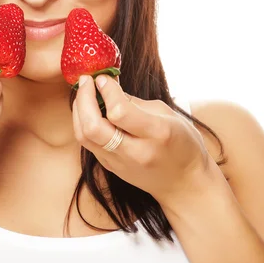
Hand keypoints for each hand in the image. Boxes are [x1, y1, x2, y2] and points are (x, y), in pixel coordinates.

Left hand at [72, 74, 212, 206]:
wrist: (184, 184)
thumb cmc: (182, 144)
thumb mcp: (167, 114)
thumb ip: (134, 102)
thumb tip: (107, 86)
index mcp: (156, 134)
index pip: (119, 111)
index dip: (107, 90)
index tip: (104, 78)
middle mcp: (135, 152)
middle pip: (93, 127)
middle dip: (83, 99)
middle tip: (86, 80)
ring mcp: (120, 163)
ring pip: (84, 136)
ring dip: (79, 110)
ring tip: (84, 92)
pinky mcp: (110, 168)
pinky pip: (88, 143)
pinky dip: (83, 122)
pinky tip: (88, 109)